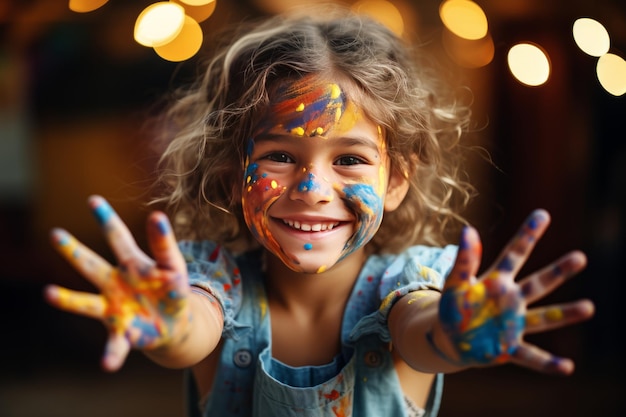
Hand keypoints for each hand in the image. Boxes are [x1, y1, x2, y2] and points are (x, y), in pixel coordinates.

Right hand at [45, 195, 190, 370]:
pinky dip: (110, 355)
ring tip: (49, 294)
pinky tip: (106, 364)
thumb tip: (157, 215)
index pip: (118, 237)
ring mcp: (114, 307)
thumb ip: (165, 244)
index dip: (107, 219)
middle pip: (92, 265)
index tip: (93, 200)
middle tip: (55, 235)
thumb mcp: (174, 266)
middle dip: (74, 251)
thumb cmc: (173, 289)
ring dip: (68, 300)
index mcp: (132, 263)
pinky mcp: (122, 332)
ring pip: (87, 303)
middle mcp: (115, 283)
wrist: (176, 323)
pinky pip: (114, 345)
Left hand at [437, 209, 593, 374]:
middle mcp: (511, 300)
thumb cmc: (454, 307)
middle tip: (580, 258)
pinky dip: (548, 363)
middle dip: (558, 271)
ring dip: (564, 314)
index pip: (515, 254)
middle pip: (537, 283)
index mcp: (497, 281)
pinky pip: (531, 356)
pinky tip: (567, 367)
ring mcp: (513, 324)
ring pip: (543, 317)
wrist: (450, 338)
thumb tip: (468, 230)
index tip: (543, 214)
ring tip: (588, 308)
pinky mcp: (509, 349)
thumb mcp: (454, 283)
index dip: (527, 235)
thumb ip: (464, 260)